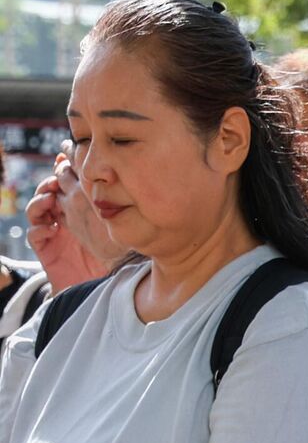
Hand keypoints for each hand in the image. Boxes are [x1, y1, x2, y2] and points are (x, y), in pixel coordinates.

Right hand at [26, 151, 120, 290]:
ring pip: (36, 208)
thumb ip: (123, 210)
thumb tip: (137, 189)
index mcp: (81, 208)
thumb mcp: (123, 228)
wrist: (105, 283)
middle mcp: (65, 216)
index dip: (66, 169)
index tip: (69, 160)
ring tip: (51, 200)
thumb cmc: (119, 256)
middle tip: (59, 176)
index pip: (69, 183)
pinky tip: (52, 229)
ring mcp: (54, 231)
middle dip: (52, 181)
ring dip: (40, 201)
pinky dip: (39, 229)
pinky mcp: (47, 249)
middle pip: (50, 190)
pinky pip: (34, 235)